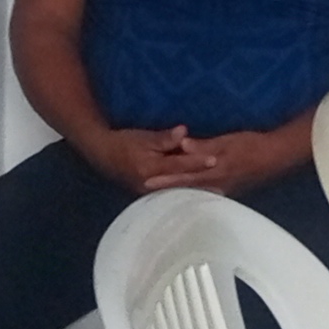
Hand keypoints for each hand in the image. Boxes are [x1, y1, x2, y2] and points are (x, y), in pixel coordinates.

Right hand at [86, 124, 209, 193]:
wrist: (103, 155)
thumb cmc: (124, 142)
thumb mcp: (143, 137)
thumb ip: (164, 138)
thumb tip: (184, 132)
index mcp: (151, 168)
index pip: (179, 165)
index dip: (198, 161)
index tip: (215, 159)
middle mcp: (152, 184)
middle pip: (182, 183)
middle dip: (203, 183)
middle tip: (225, 183)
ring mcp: (151, 192)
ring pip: (178, 192)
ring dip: (197, 191)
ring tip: (218, 192)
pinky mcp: (151, 194)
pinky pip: (172, 194)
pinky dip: (186, 194)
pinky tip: (199, 195)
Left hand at [148, 125, 309, 194]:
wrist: (276, 156)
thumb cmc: (252, 145)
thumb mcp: (228, 141)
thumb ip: (205, 146)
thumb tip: (183, 146)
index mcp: (214, 171)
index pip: (184, 177)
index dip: (165, 179)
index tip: (146, 182)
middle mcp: (216, 184)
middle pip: (186, 188)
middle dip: (167, 190)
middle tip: (146, 192)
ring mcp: (223, 188)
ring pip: (195, 192)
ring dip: (178, 194)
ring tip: (159, 196)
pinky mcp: (229, 188)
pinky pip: (205, 193)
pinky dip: (193, 194)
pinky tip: (186, 196)